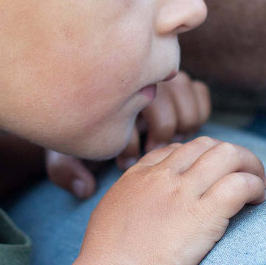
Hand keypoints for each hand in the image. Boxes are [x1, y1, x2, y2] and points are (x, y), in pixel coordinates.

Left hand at [45, 73, 211, 198]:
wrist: (101, 108)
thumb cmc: (85, 133)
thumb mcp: (65, 151)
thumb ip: (65, 170)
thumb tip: (85, 188)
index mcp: (112, 92)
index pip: (131, 121)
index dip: (128, 148)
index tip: (121, 162)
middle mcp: (143, 78)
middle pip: (166, 115)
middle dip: (157, 139)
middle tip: (147, 152)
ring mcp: (165, 77)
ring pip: (186, 104)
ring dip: (178, 127)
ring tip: (162, 141)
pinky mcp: (185, 82)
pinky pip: (199, 93)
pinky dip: (194, 114)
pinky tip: (178, 131)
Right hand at [77, 136, 265, 264]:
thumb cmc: (105, 261)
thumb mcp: (110, 214)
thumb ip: (130, 199)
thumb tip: (145, 204)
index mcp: (139, 175)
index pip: (178, 150)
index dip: (201, 158)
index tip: (212, 176)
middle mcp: (163, 176)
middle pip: (207, 145)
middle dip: (230, 155)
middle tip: (243, 176)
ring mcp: (184, 193)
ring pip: (229, 155)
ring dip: (250, 165)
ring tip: (259, 184)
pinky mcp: (204, 214)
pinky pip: (240, 184)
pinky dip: (254, 185)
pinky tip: (258, 198)